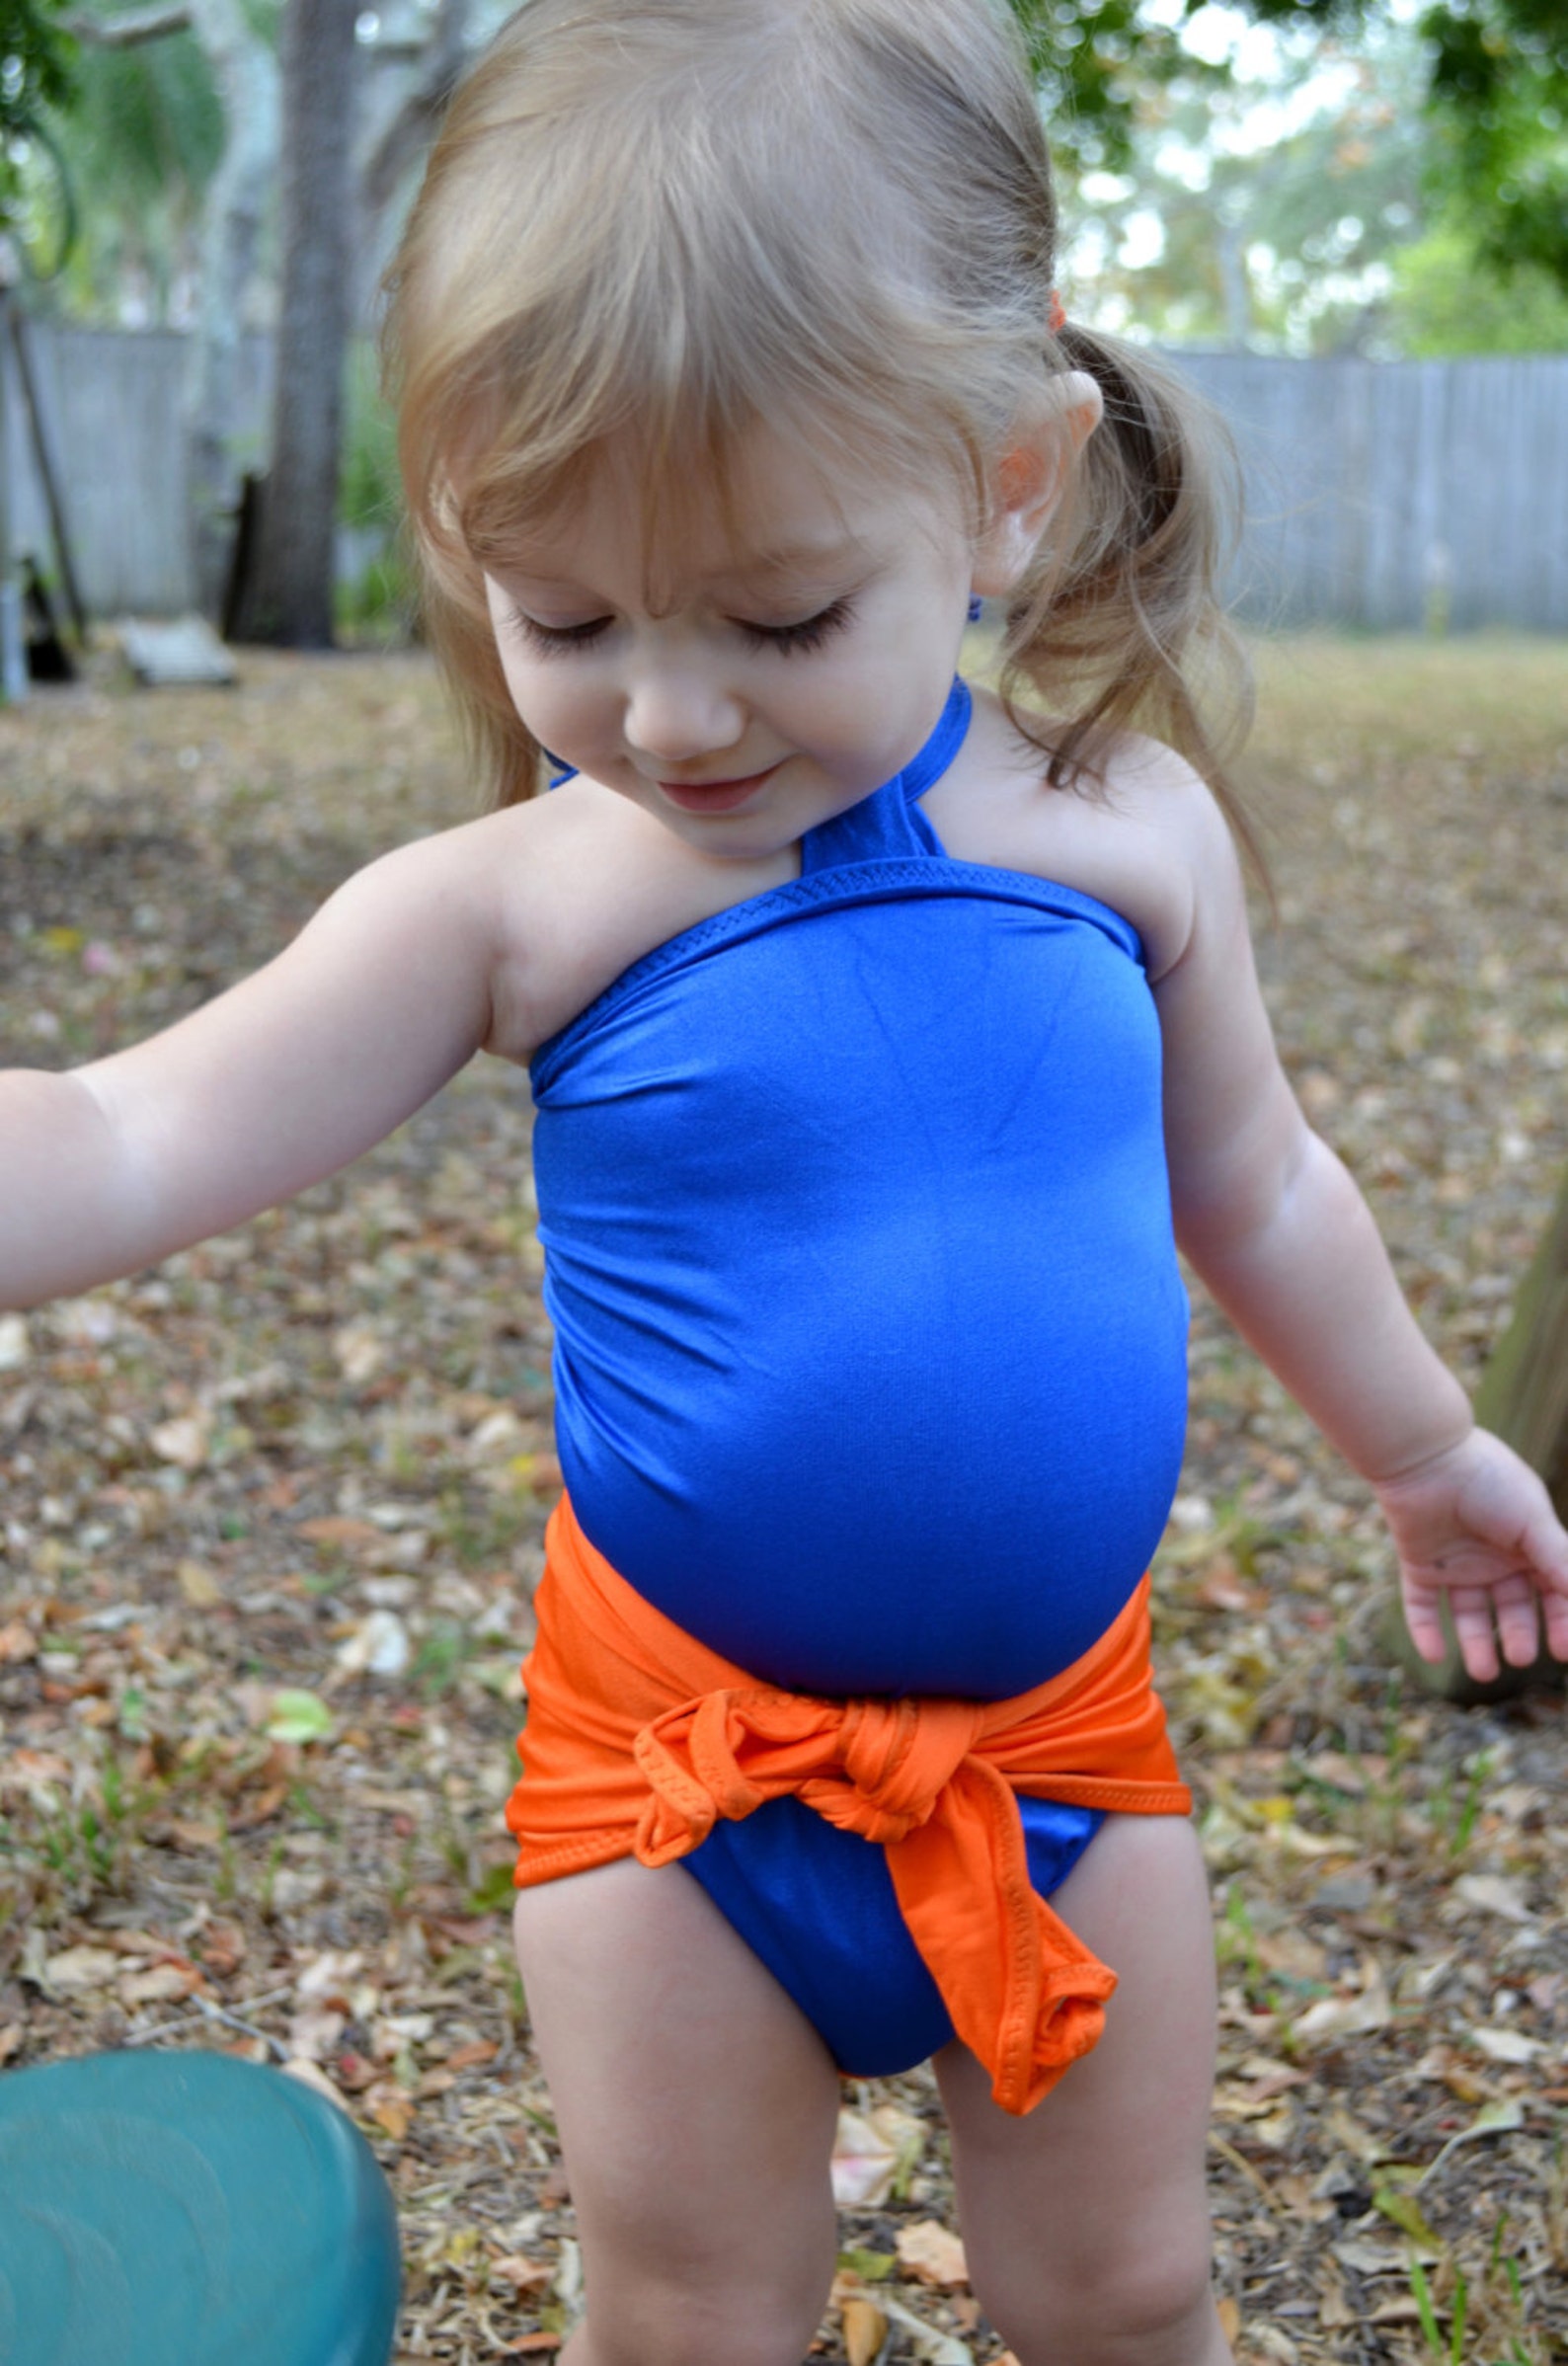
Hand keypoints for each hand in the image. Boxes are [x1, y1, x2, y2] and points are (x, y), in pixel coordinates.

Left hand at [1373, 1427, 1567, 1682]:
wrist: (1426, 1457)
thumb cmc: (1487, 1482)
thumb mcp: (1533, 1522)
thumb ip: (1559, 1561)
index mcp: (1528, 1544)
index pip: (1551, 1592)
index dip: (1560, 1621)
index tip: (1563, 1651)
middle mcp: (1493, 1556)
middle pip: (1511, 1607)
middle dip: (1518, 1635)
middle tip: (1520, 1657)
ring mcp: (1455, 1562)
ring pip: (1468, 1613)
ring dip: (1475, 1643)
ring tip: (1482, 1673)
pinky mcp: (1419, 1564)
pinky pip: (1421, 1604)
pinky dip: (1425, 1631)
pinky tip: (1434, 1656)